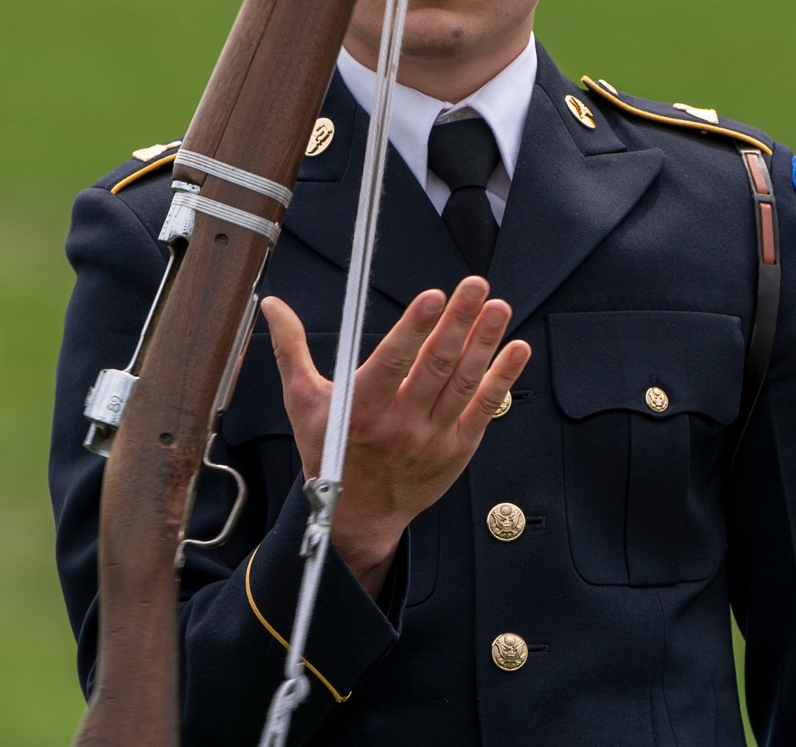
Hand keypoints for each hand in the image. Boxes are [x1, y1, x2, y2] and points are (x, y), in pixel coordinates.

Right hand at [262, 277, 528, 596]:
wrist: (358, 517)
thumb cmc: (328, 451)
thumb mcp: (302, 401)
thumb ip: (291, 348)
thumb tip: (272, 304)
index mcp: (360, 409)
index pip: (392, 362)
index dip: (414, 329)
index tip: (433, 296)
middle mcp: (399, 424)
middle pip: (435, 366)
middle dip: (458, 322)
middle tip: (476, 285)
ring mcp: (432, 438)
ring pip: (464, 382)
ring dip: (484, 342)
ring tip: (497, 307)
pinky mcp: (458, 449)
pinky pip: (485, 409)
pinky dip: (502, 378)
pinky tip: (516, 348)